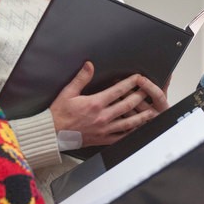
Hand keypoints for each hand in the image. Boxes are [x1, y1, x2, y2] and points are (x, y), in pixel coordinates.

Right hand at [49, 62, 168, 147]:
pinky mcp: (102, 139)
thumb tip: (89, 65)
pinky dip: (130, 134)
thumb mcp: (68, 92)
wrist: (52, 133)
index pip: (117, 91)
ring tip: (151, 112)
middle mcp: (102, 117)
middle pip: (127, 105)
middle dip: (139, 97)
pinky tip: (138, 130)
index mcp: (95, 103)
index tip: (137, 78)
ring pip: (127, 122)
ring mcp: (103, 129)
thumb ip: (81, 78)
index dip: (129, 83)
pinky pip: (120, 137)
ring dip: (140, 116)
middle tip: (149, 91)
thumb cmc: (59, 113)